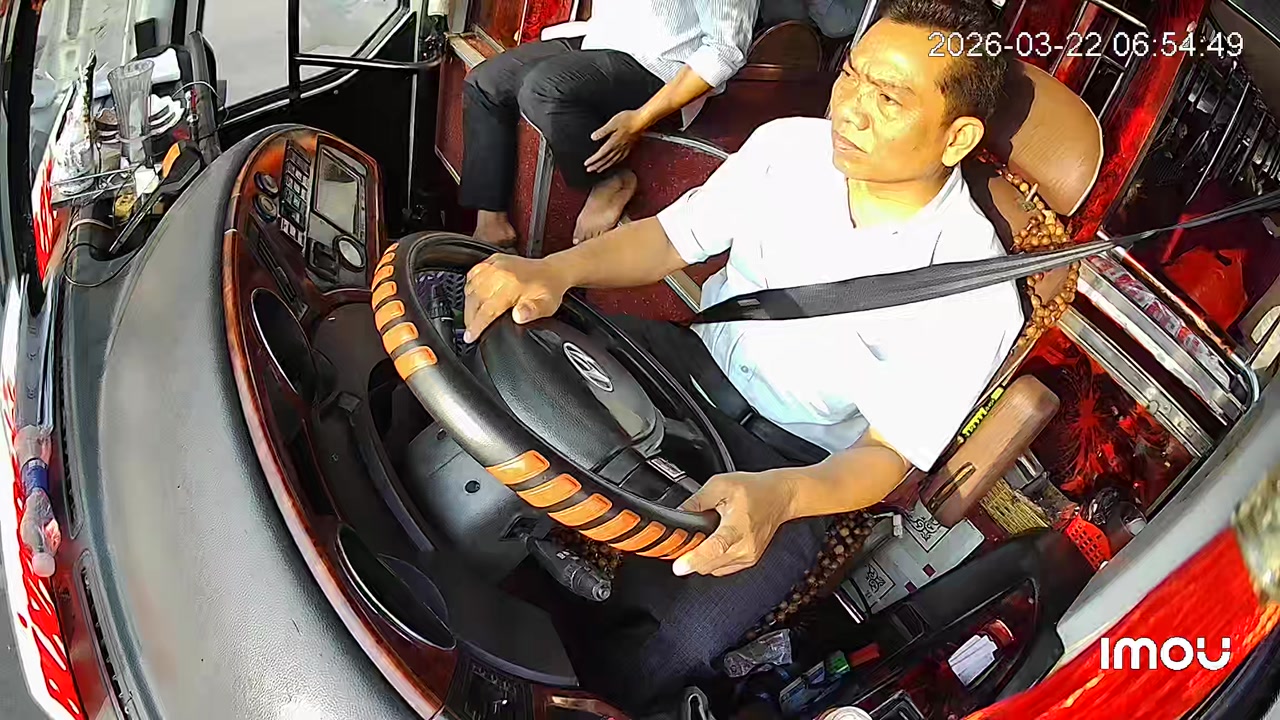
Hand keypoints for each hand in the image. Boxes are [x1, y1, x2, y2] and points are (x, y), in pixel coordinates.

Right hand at [463, 254, 570, 341]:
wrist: (552, 271)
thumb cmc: (548, 290)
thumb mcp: (547, 306)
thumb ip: (532, 311)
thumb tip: (518, 316)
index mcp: (513, 284)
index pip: (488, 309)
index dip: (477, 325)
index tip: (470, 336)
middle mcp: (501, 272)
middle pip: (475, 298)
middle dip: (470, 317)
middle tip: (469, 331)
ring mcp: (496, 264)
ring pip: (471, 287)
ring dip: (468, 304)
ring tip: (469, 318)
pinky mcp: (493, 260)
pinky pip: (473, 274)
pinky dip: (469, 287)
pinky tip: (471, 297)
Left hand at [585, 110, 645, 173]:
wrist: (642, 120)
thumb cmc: (629, 119)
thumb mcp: (613, 123)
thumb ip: (603, 131)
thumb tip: (593, 137)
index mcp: (613, 142)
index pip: (601, 154)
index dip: (593, 160)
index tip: (587, 164)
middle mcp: (618, 148)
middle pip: (606, 160)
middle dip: (597, 165)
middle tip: (589, 170)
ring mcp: (624, 148)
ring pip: (612, 161)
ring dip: (604, 166)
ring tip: (598, 170)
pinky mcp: (629, 147)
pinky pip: (620, 158)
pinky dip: (614, 163)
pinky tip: (613, 164)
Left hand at [671, 471, 797, 576]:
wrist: (780, 497)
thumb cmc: (754, 489)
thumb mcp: (720, 485)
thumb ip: (696, 501)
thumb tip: (676, 516)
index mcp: (738, 526)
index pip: (715, 548)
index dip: (694, 559)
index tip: (679, 566)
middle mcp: (745, 547)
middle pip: (709, 564)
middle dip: (690, 556)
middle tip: (682, 542)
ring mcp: (748, 557)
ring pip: (712, 569)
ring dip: (700, 559)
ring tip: (700, 538)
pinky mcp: (749, 561)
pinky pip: (721, 568)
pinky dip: (711, 560)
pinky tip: (712, 544)